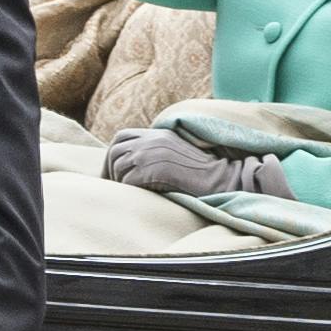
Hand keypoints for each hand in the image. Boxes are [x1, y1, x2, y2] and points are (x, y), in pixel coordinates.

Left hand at [104, 128, 286, 198]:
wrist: (221, 179)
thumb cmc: (202, 174)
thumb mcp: (177, 154)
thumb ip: (158, 153)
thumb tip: (135, 168)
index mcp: (158, 134)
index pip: (122, 136)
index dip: (113, 154)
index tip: (114, 173)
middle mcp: (152, 140)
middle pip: (114, 150)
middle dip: (109, 170)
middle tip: (114, 187)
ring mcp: (151, 153)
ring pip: (118, 166)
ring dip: (120, 182)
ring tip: (132, 193)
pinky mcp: (153, 169)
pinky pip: (127, 180)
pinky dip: (129, 190)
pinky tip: (141, 196)